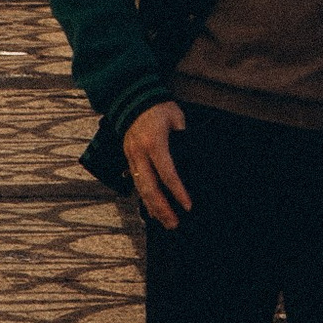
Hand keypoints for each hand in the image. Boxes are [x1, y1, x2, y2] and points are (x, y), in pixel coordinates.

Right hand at [122, 100, 191, 230]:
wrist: (132, 98)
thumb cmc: (159, 108)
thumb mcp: (177, 118)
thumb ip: (185, 138)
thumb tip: (195, 159)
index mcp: (154, 143)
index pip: (167, 173)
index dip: (178, 191)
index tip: (188, 206)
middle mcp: (139, 153)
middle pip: (150, 187)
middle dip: (162, 208)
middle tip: (175, 223)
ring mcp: (131, 157)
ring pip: (140, 188)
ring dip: (152, 207)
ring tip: (166, 222)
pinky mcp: (128, 158)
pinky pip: (136, 182)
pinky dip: (144, 198)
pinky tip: (152, 210)